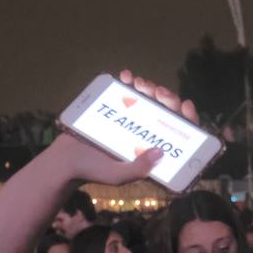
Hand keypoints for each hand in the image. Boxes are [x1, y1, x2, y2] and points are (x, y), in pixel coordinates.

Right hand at [46, 71, 199, 185]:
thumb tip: (160, 152)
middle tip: (159, 91)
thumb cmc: (94, 171)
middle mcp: (147, 135)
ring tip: (140, 83)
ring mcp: (132, 121)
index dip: (187, 119)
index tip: (184, 104)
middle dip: (167, 99)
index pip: (180, 136)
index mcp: (154, 152)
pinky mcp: (116, 110)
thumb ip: (138, 169)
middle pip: (166, 114)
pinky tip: (127, 76)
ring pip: (149, 101)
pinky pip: (126, 94)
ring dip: (149, 88)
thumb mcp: (118, 175)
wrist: (65, 160)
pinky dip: (128, 83)